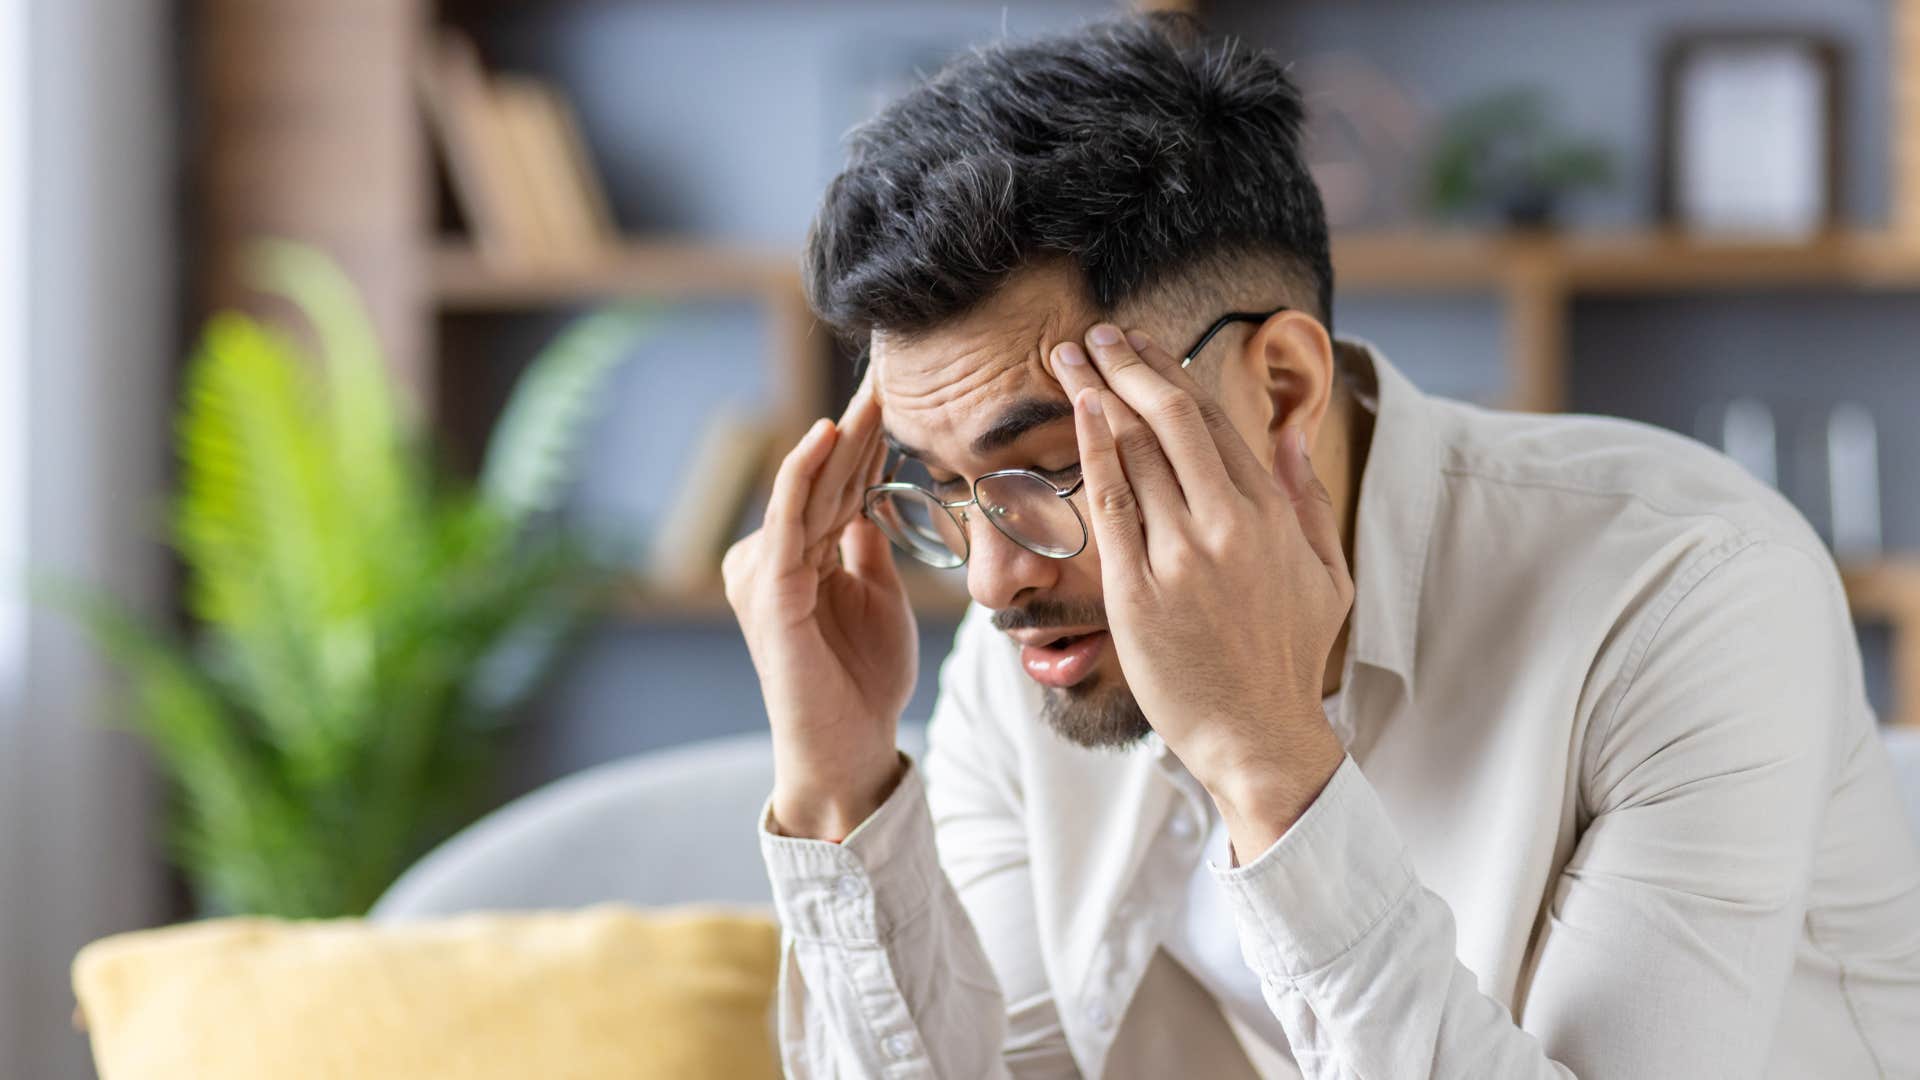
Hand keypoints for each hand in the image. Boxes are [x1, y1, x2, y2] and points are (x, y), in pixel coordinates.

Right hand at [723, 376, 914, 840]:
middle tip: (893, 368)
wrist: (848, 747)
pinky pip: (789, 515)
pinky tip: (828, 433)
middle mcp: (774, 554)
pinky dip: (806, 472)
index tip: (902, 393)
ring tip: (874, 388)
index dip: (868, 439)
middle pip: (824, 476)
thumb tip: (870, 502)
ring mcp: (766, 569)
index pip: (837, 483)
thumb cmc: (862, 679)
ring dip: (842, 434)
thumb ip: (865, 548)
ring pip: (809, 484)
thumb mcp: (877, 598)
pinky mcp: (770, 588)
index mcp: (801, 555)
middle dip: (859, 423)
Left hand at [1051, 324, 1349, 856]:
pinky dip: (1093, 448)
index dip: (1170, 372)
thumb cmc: (1289, 661)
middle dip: (1127, 363)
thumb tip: (1290, 433)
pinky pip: (1111, 502)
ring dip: (1098, 391)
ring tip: (1068, 358)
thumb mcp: (1327, 574)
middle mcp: (1228, 524)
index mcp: (1271, 515)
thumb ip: (1308, 499)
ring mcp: (1182, 555)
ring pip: (1136, 449)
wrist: (1259, 738)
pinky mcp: (1139, 590)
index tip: (1140, 346)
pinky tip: (1078, 410)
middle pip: (1170, 418)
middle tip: (1094, 333)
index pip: (1214, 421)